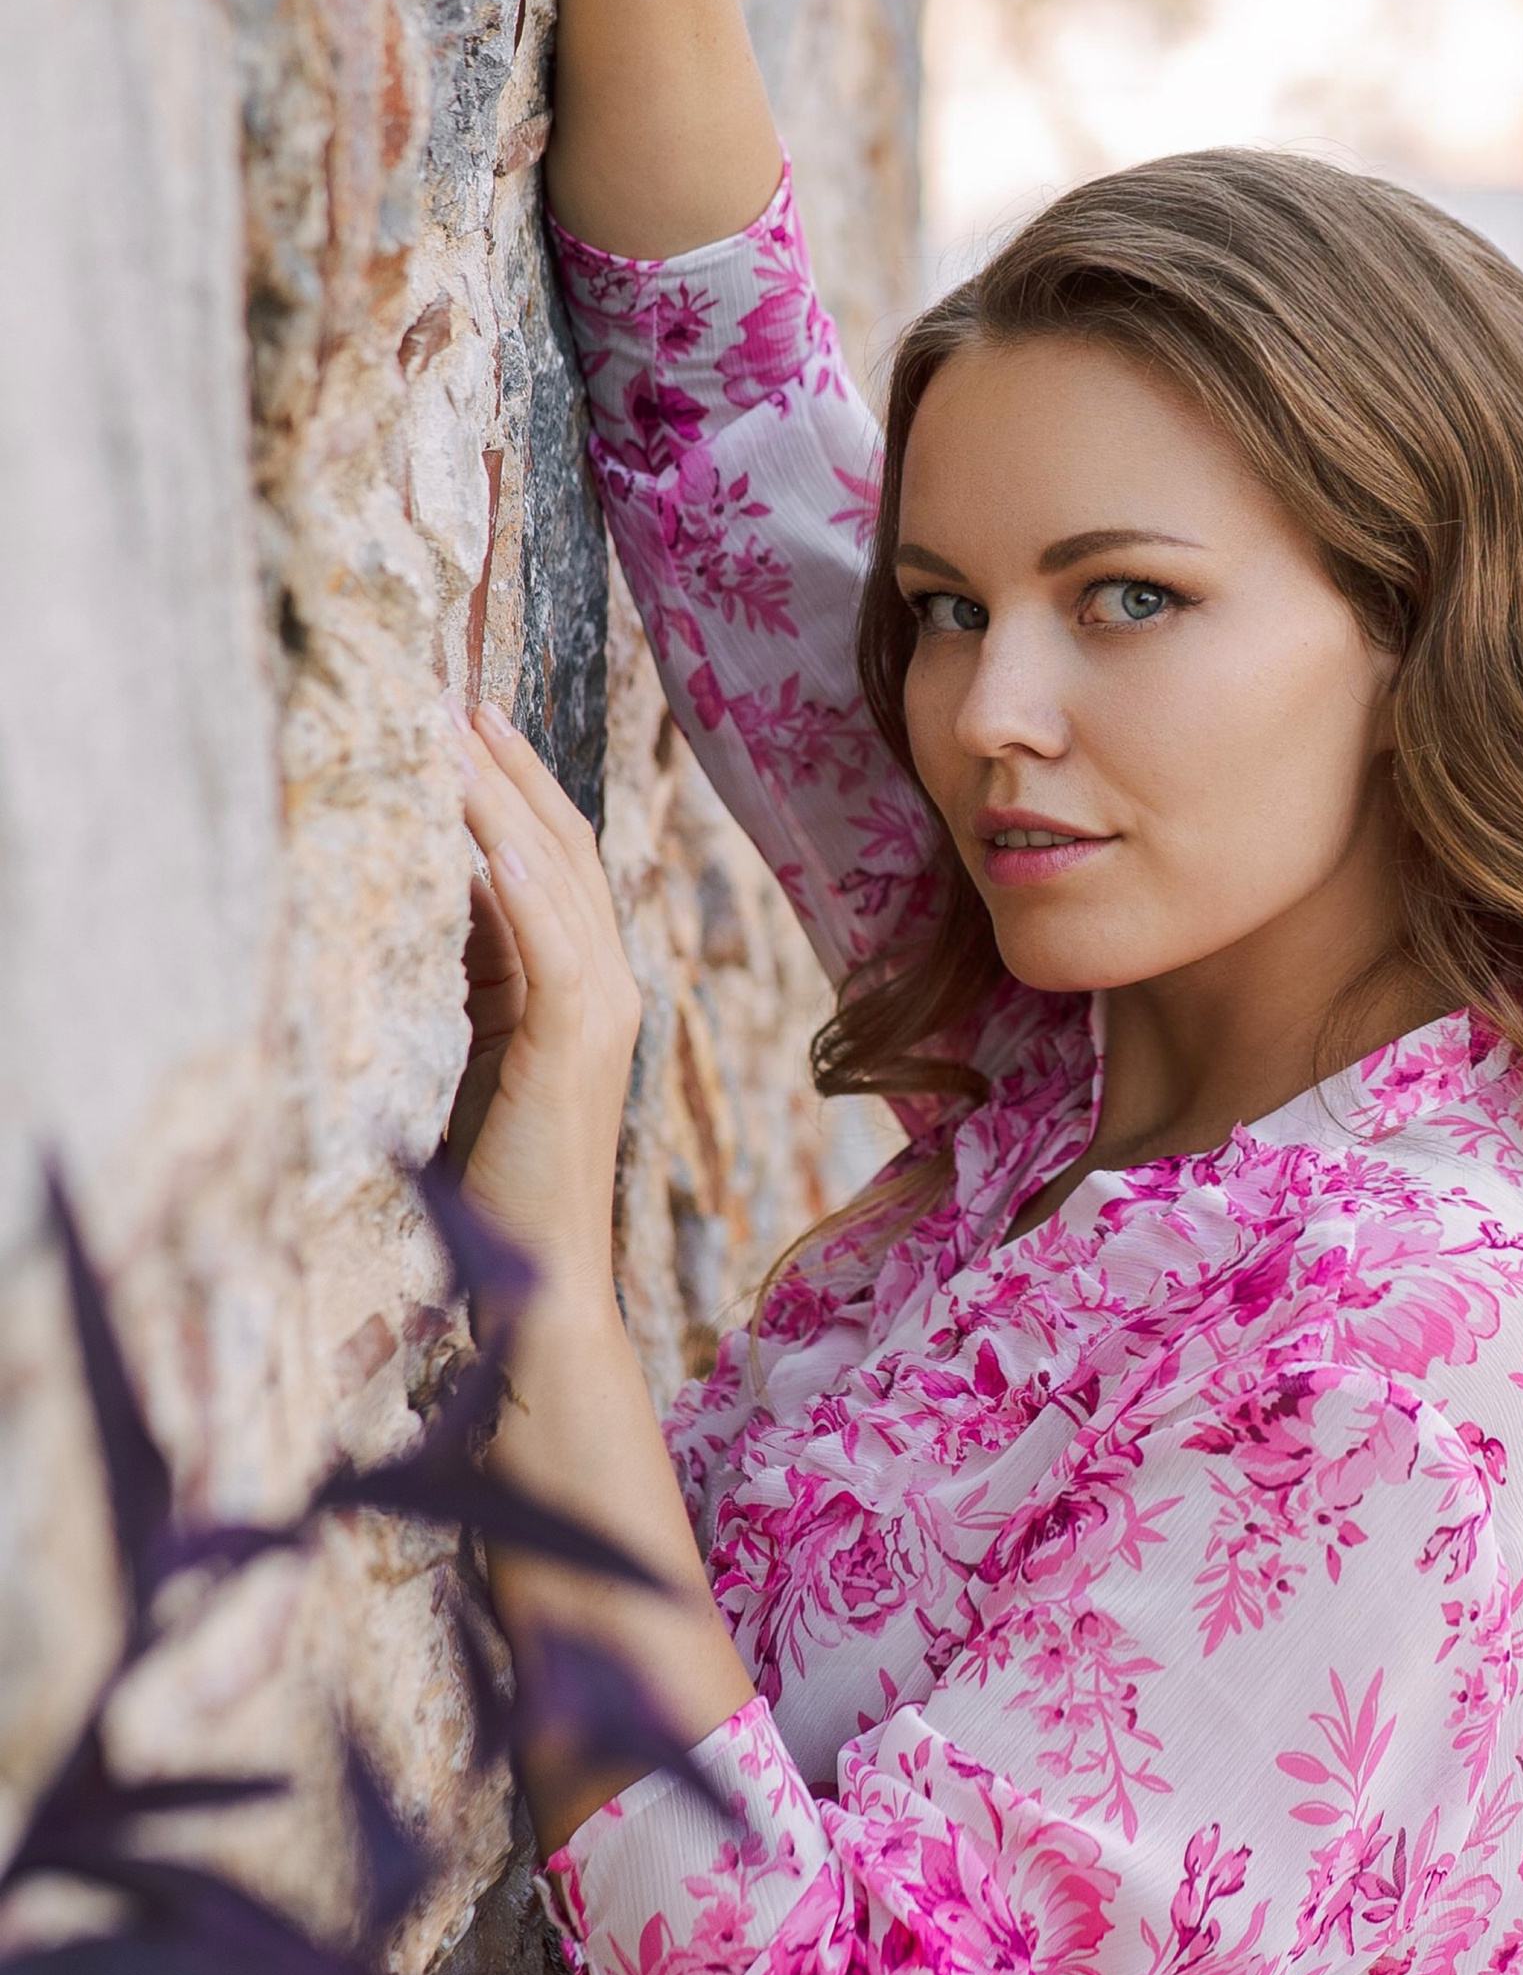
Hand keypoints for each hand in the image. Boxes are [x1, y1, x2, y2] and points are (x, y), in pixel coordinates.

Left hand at [446, 704, 640, 1312]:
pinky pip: (551, 939)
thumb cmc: (506, 1173)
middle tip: (461, 699)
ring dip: (506, 800)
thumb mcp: (489, 1045)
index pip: (560, 862)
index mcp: (590, 984)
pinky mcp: (575, 1040)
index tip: (470, 724)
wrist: (542, 1274)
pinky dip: (520, 878)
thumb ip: (488, 970)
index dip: (518, 789)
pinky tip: (484, 830)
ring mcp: (603, 1009)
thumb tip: (458, 887)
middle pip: (568, 848)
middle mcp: (611, 983)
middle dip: (512, 770)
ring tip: (462, 735)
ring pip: (557, 877)